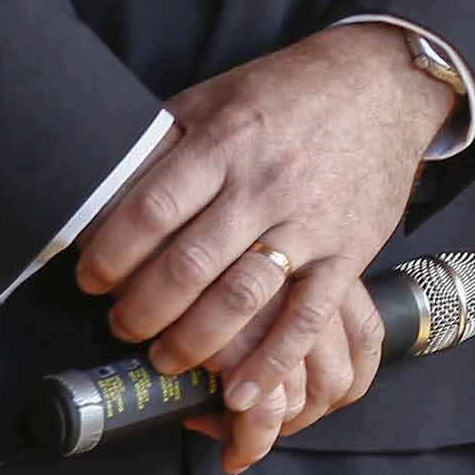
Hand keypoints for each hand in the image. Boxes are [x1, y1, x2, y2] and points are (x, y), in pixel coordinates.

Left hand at [76, 27, 446, 464]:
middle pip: (188, 265)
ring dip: (192, 342)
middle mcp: (264, 183)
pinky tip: (238, 391)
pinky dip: (271, 362)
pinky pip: (306, 318)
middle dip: (142, 310)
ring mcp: (309, 221)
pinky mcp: (347, 251)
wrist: (384, 83)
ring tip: (165, 357)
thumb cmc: (289, 91)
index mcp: (225, 140)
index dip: (110, 255)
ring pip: (240, 298)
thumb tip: (107, 183)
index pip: (151, 210)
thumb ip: (170, 139)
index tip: (91, 280)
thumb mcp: (221, 94)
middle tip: (121, 325)